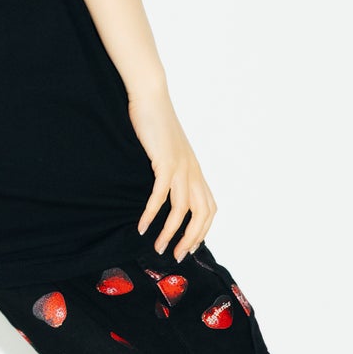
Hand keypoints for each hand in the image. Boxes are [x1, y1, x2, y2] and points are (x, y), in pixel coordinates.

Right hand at [128, 87, 216, 260]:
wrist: (151, 98)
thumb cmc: (156, 124)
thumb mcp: (169, 151)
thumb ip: (172, 170)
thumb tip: (165, 191)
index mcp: (196, 171)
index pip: (209, 208)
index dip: (202, 231)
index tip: (188, 247)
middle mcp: (193, 171)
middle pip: (202, 214)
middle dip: (191, 239)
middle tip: (176, 255)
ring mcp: (181, 166)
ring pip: (182, 209)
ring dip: (170, 232)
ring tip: (158, 247)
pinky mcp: (165, 161)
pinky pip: (161, 194)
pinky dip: (152, 213)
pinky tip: (142, 226)